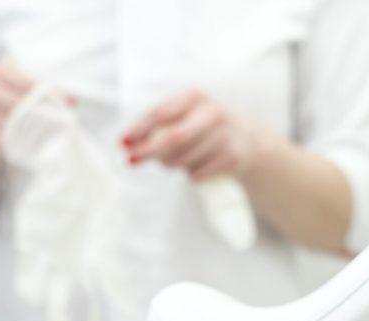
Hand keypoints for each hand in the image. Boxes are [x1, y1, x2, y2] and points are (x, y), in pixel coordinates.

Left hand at [122, 89, 266, 182]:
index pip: (161, 114)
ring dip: (170, 165)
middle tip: (130, 161)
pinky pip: (194, 175)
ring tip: (177, 159)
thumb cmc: (200, 127)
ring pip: (181, 161)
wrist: (246, 140)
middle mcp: (212, 113)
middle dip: (148, 151)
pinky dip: (189, 174)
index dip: (139, 130)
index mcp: (195, 97)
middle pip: (172, 138)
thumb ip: (155, 127)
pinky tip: (201, 164)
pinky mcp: (231, 158)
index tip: (122, 144)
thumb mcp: (182, 117)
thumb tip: (128, 145)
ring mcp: (224, 135)